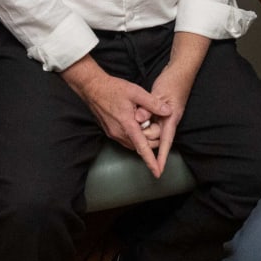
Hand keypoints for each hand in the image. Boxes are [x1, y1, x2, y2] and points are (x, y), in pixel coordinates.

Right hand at [62, 55, 171, 175]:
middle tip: (160, 131)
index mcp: (127, 124)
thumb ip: (152, 103)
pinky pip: (125, 140)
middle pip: (139, 146)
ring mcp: (113, 133)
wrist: (92, 88)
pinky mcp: (110, 131)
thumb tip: (168, 111)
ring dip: (142, 140)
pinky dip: (134, 137)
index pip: (142, 147)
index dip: (151, 161)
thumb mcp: (136, 92)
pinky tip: (137, 125)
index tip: (157, 172)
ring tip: (149, 127)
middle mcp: (119, 133)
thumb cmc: (113, 88)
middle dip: (151, 143)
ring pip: (132, 143)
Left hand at [146, 32, 209, 173]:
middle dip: (146, 134)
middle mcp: (169, 120)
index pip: (166, 141)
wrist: (181, 70)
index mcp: (171, 118)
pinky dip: (145, 121)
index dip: (162, 157)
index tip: (158, 171)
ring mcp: (166, 116)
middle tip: (138, 121)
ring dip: (144, 127)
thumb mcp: (159, 94)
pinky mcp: (162, 112)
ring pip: (153, 129)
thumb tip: (139, 121)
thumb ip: (149, 108)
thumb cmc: (173, 81)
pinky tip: (139, 116)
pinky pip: (152, 122)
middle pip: (156, 136)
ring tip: (137, 115)